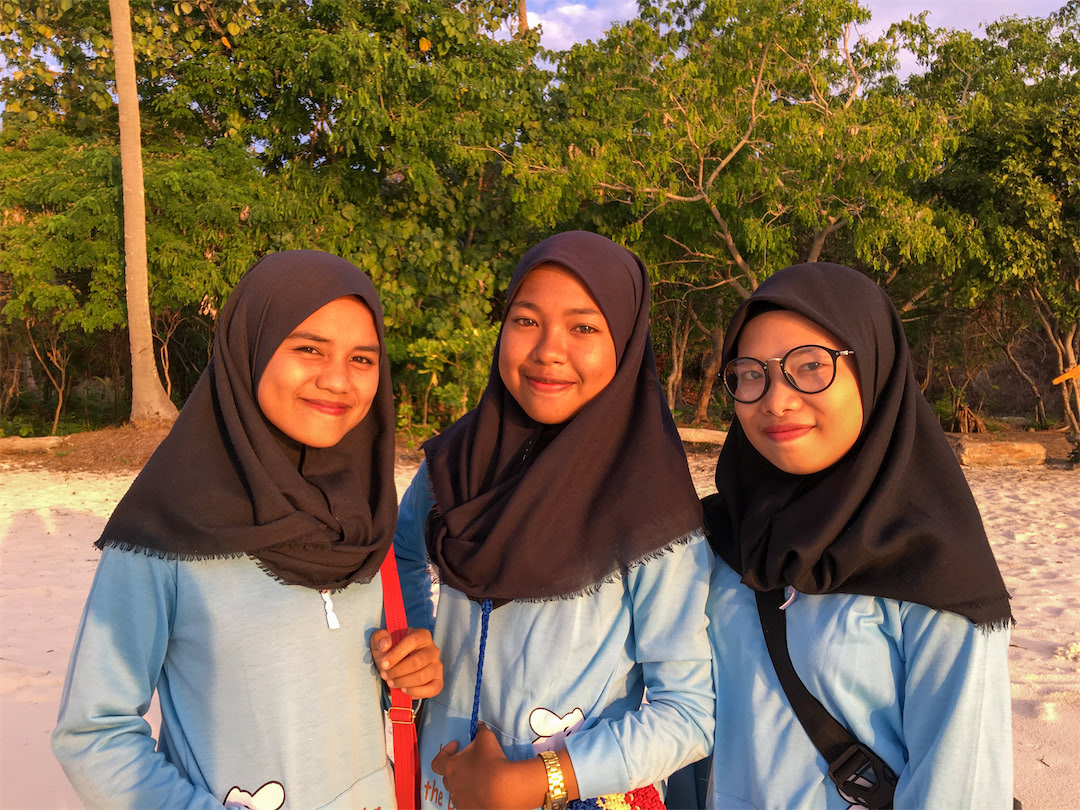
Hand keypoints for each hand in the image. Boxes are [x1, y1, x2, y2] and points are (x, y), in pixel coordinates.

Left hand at [369, 627, 442, 697]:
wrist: (396, 665)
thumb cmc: (390, 651)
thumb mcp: (381, 641)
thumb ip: (380, 638)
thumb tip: (385, 645)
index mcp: (422, 635)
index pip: (412, 642)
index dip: (397, 654)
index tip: (384, 664)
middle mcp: (433, 650)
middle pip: (417, 662)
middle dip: (398, 671)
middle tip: (385, 675)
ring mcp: (437, 666)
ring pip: (422, 677)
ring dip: (403, 682)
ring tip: (391, 682)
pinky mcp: (438, 681)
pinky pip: (431, 689)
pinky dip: (415, 692)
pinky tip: (404, 690)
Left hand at [430, 724, 545, 809]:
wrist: (504, 789)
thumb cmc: (491, 762)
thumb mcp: (486, 739)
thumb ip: (480, 730)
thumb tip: (479, 725)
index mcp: (450, 767)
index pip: (437, 762)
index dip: (444, 753)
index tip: (456, 746)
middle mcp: (452, 785)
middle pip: (447, 777)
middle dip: (456, 769)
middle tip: (470, 762)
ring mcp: (460, 800)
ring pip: (456, 792)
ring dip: (463, 784)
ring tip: (478, 778)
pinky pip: (466, 803)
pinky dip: (471, 797)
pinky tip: (482, 792)